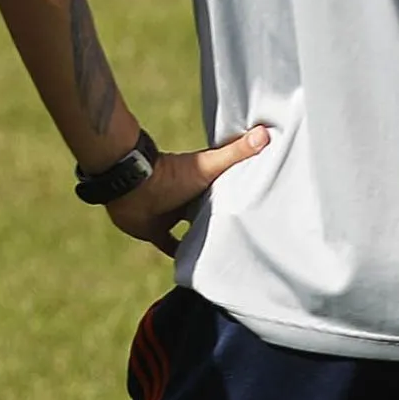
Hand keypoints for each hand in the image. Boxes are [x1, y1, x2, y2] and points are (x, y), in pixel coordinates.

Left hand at [103, 126, 269, 256]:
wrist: (133, 187)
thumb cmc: (172, 174)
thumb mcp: (210, 165)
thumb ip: (236, 152)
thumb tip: (266, 132)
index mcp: (201, 182)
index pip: (224, 187)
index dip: (239, 194)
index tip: (259, 203)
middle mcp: (187, 198)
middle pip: (208, 210)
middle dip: (222, 219)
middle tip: (245, 235)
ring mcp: (171, 214)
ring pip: (191, 228)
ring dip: (203, 237)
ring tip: (226, 252)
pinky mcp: (156, 230)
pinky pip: (170, 245)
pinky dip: (180, 254)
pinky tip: (195, 266)